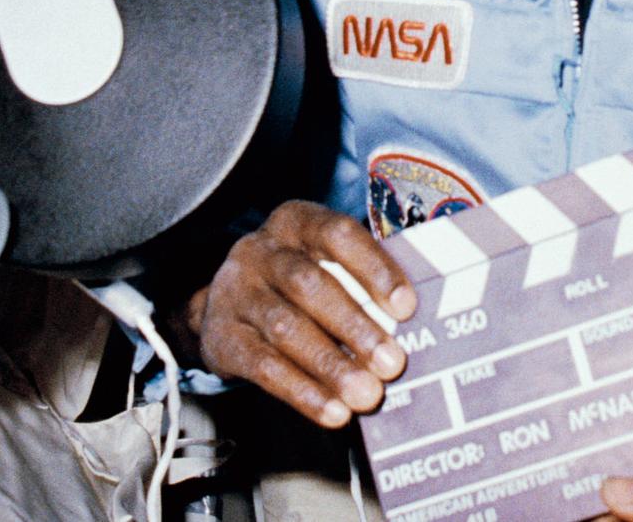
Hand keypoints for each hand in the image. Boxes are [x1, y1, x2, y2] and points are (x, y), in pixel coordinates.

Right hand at [182, 200, 415, 426]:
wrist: (226, 306)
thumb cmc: (297, 284)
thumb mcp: (324, 265)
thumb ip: (361, 284)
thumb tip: (412, 324)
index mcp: (296, 221)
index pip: (338, 234)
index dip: (374, 269)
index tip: (406, 307)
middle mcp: (260, 250)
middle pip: (309, 284)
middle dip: (355, 326)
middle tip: (392, 364)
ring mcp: (235, 292)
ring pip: (286, 328)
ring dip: (332, 365)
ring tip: (367, 394)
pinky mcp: (221, 337)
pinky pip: (264, 367)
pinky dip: (303, 392)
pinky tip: (333, 411)